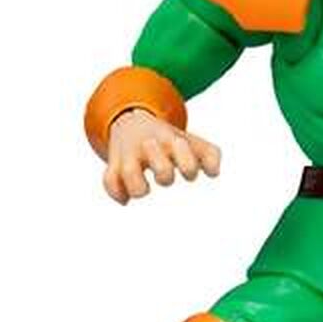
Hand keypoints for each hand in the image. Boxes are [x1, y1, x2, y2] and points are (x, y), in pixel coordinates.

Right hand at [103, 109, 221, 204]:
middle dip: (164, 173)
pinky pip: (108, 180)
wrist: (131, 122)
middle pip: (160, 167)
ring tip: (145, 189)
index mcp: (171, 141)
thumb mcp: (192, 142)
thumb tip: (214, 173)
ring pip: (129, 173)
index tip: (189, 173)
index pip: (183, 154)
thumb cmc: (169, 141)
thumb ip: (211, 155)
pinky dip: (117, 194)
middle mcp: (149, 147)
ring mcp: (130, 155)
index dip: (188, 167)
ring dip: (139, 187)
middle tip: (164, 174)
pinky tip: (126, 199)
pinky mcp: (114, 164)